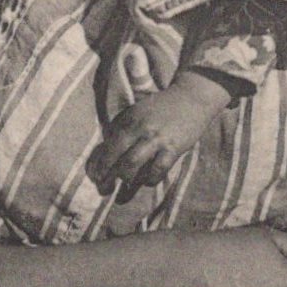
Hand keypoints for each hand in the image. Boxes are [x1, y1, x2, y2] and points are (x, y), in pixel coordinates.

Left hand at [88, 74, 228, 197]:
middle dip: (108, 177)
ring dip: (126, 178)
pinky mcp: (174, 148)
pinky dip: (150, 179)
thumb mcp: (137, 112)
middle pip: (117, 157)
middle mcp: (140, 129)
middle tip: (105, 189)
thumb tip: (106, 153)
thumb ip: (123, 129)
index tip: (95, 177)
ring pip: (133, 163)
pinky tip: (147, 180)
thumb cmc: (161, 108)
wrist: (191, 97)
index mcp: (128, 119)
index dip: (99, 165)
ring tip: (126, 183)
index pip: (108, 146)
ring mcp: (157, 139)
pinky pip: (158, 169)